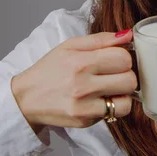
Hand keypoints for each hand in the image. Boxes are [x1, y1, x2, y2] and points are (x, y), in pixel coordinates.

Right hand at [11, 31, 135, 129]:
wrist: (26, 98)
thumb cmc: (50, 69)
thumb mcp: (70, 46)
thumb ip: (101, 39)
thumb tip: (128, 34)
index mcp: (80, 62)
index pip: (123, 58)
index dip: (123, 57)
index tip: (115, 59)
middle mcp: (83, 85)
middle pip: (130, 80)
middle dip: (126, 74)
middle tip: (114, 74)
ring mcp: (85, 106)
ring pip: (127, 100)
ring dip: (123, 93)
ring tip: (110, 88)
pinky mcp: (85, 121)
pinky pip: (115, 114)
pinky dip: (114, 106)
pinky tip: (103, 99)